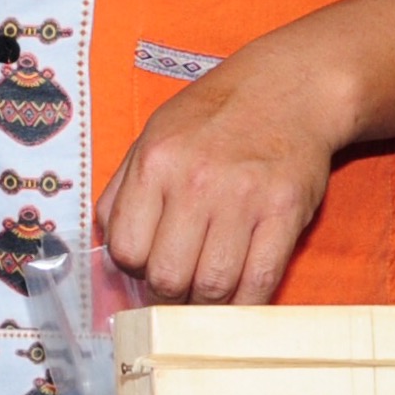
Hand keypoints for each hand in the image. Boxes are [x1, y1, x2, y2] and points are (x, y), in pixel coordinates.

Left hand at [95, 31, 353, 305]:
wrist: (287, 90)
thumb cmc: (213, 118)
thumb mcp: (154, 136)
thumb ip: (124, 190)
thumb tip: (107, 249)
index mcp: (155, 162)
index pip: (125, 249)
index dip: (134, 268)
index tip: (148, 266)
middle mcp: (196, 181)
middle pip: (167, 276)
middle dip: (168, 294)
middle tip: (179, 288)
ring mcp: (244, 198)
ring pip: (212, 287)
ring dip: (206, 304)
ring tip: (207, 293)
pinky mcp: (285, 212)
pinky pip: (259, 282)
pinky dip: (245, 304)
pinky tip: (239, 298)